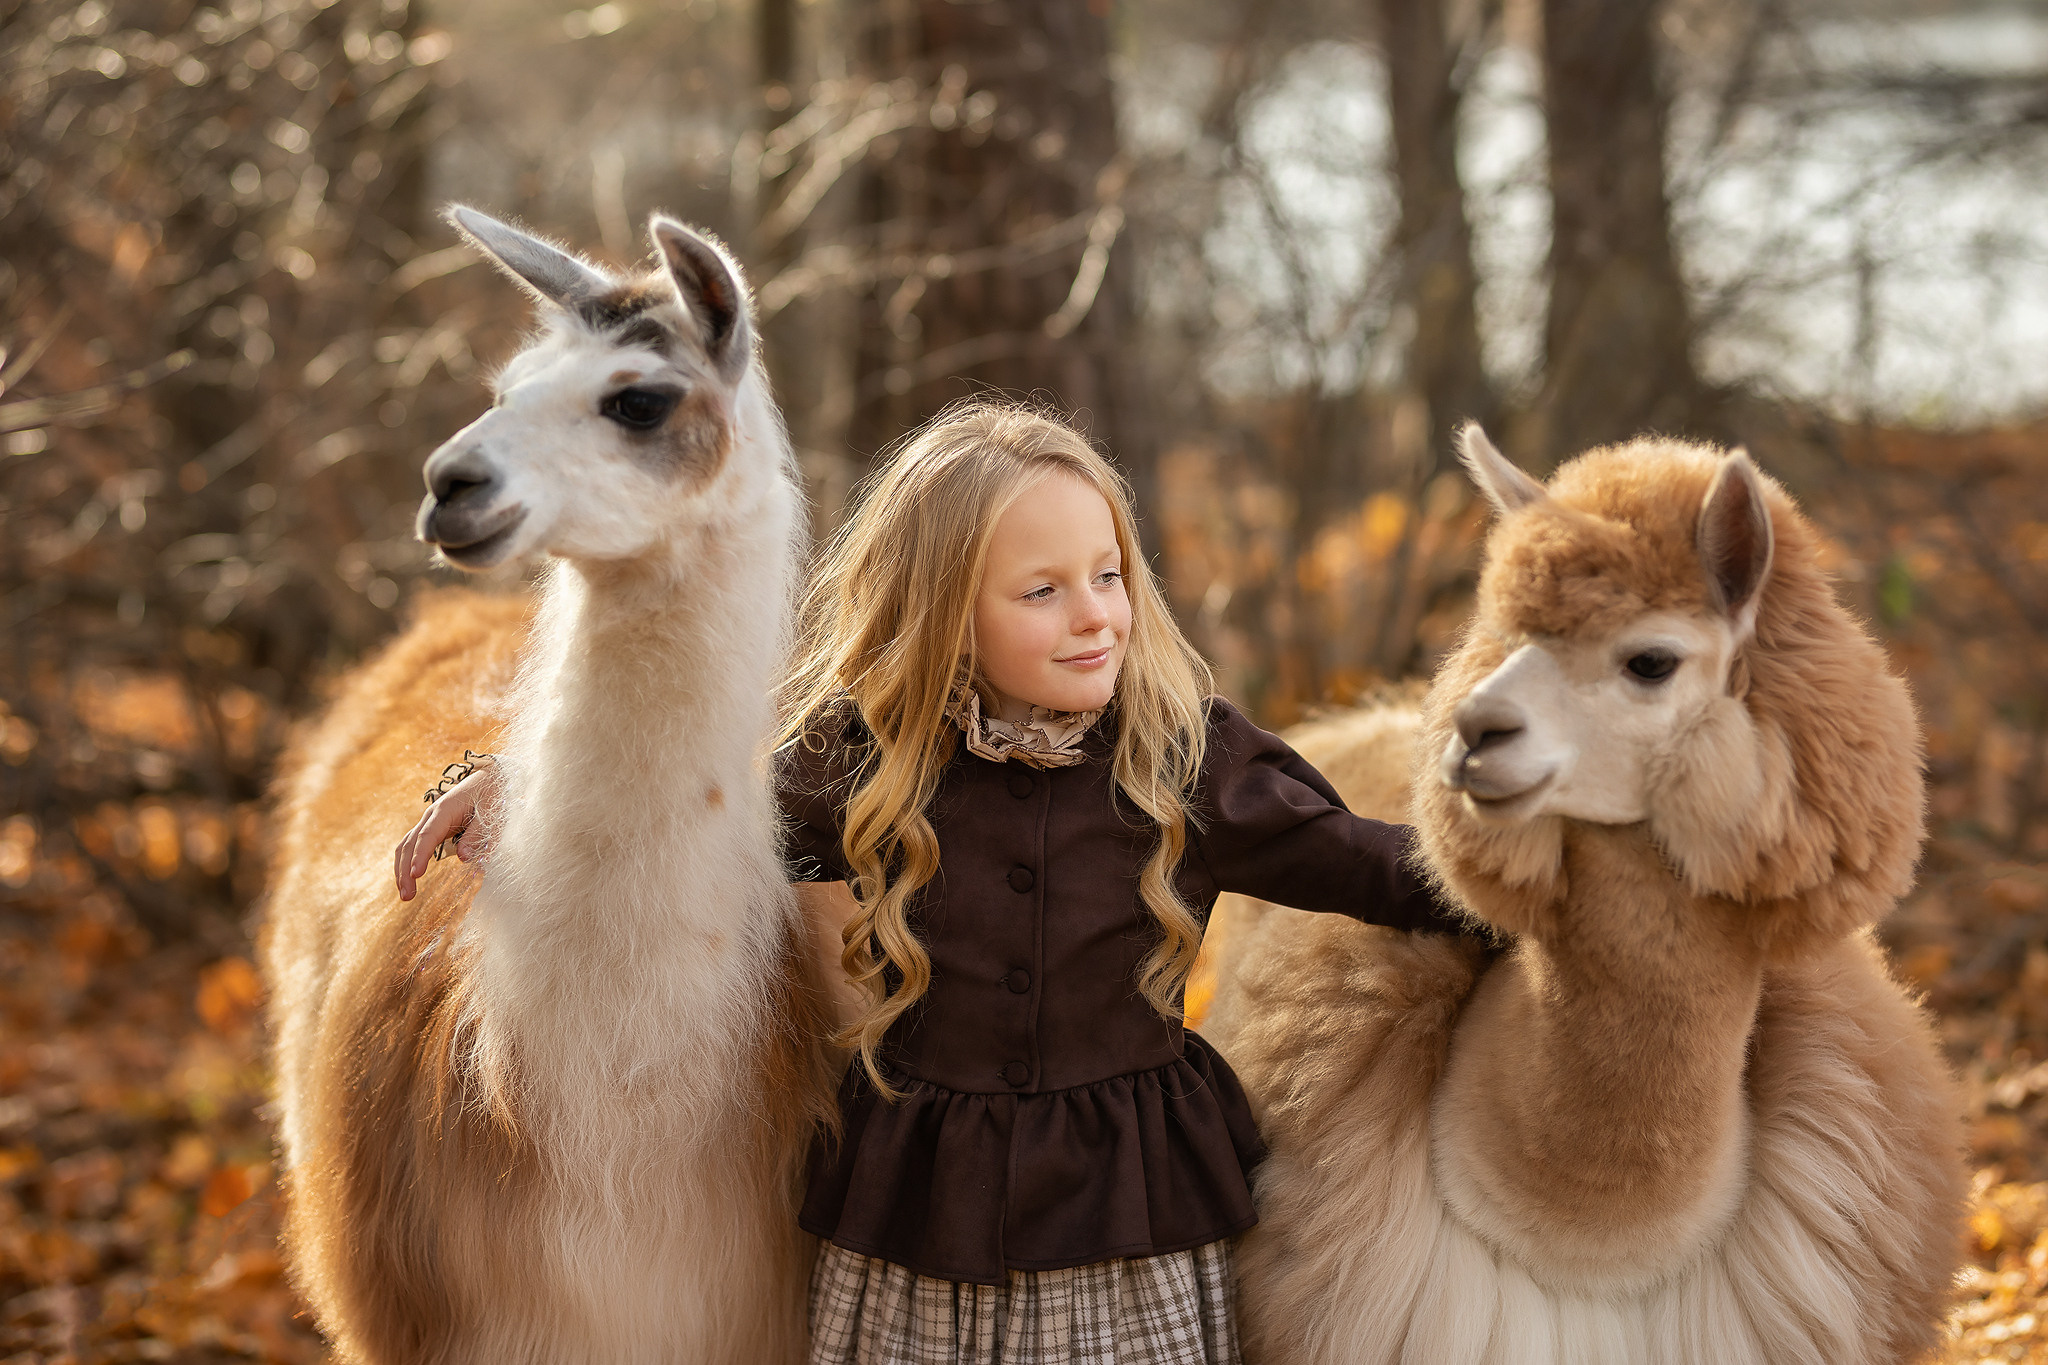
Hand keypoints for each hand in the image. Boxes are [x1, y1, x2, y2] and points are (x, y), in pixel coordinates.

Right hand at [394, 766, 497, 900]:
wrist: (489, 778)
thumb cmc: (492, 795)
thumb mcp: (492, 813)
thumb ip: (477, 834)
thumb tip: (463, 858)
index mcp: (445, 811)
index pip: (427, 836)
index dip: (420, 856)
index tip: (416, 875)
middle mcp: (431, 816)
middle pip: (410, 844)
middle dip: (405, 870)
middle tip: (407, 897)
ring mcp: (429, 821)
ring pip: (406, 845)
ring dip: (402, 870)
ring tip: (405, 895)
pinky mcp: (432, 828)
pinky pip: (413, 845)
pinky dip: (407, 862)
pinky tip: (408, 880)